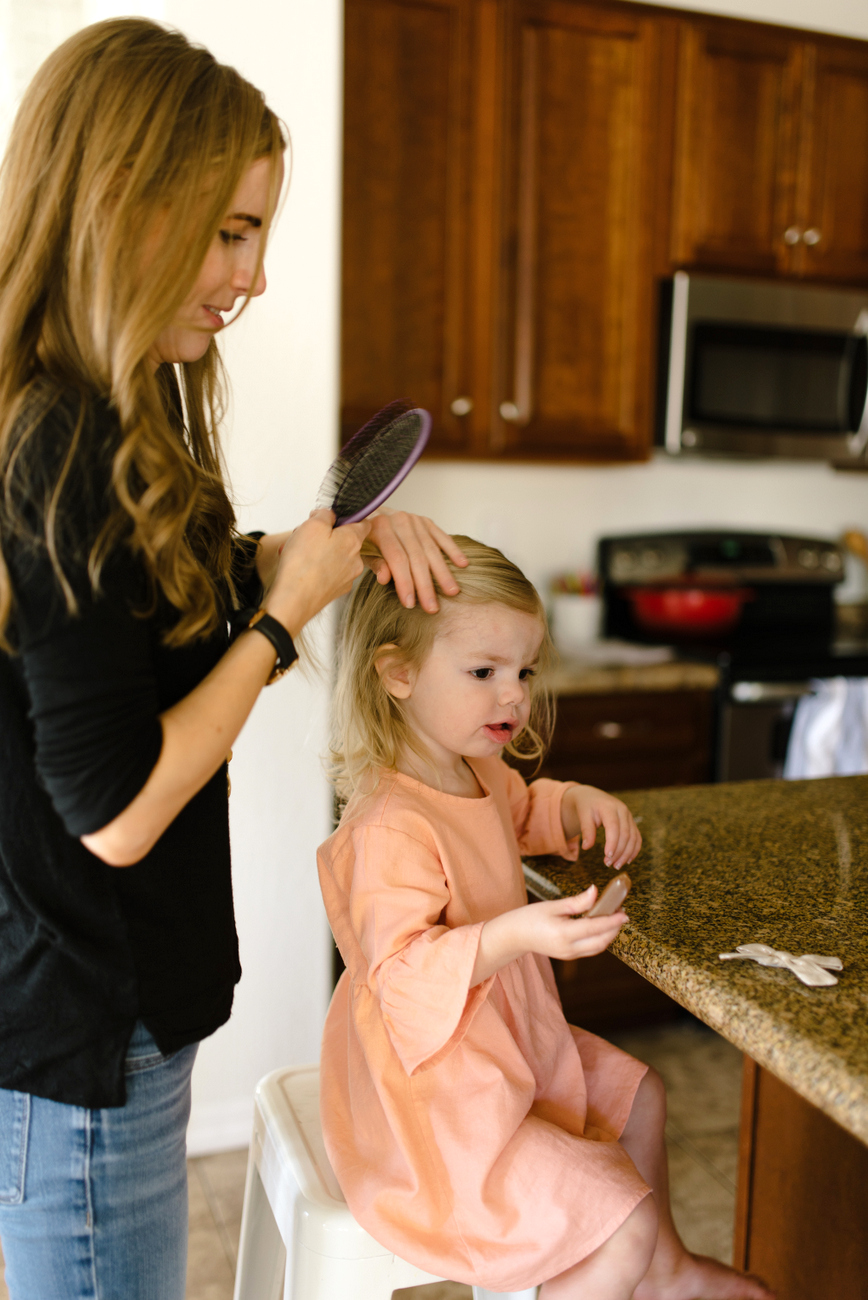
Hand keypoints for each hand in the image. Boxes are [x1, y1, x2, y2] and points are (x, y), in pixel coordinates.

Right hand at [264, 509, 369, 635]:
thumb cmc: (303, 563)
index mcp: (353, 540)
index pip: (364, 523)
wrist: (294, 600)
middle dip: (327, 536)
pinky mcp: (336, 590)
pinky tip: (301, 568)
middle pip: (345, 541)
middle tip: (306, 536)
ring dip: (319, 552)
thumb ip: (325, 515)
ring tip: (298, 553)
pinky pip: (329, 573)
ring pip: (336, 557)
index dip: (348, 518)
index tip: (332, 519)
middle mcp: (356, 560)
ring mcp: (347, 578)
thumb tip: (329, 515)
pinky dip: (317, 568)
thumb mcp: (313, 525)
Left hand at [363, 510, 467, 612]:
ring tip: (452, 591)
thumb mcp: (362, 551)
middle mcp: (400, 521)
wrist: (369, 513)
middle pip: (416, 557)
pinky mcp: (426, 521)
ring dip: (443, 572)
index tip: (410, 603)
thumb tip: (385, 578)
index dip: (404, 582)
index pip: (396, 559)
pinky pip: (442, 537)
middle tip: (432, 606)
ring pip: (432, 550)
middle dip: (425, 585)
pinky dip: (453, 550)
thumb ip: (374, 563)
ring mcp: (415, 521)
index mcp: (380, 528)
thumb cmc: (365, 538)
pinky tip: (462, 564)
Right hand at [471, 885, 625, 982]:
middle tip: (621, 912)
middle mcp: (569, 948)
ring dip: (609, 935)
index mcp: (563, 934)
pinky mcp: (568, 956)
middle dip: (614, 928)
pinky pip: (590, 949)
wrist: (514, 936)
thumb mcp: (553, 906)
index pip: (595, 927)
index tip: (624, 913)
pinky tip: (601, 926)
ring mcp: (569, 955)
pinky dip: (600, 939)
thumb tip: (595, 891)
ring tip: (614, 918)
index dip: (612, 920)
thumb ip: (577, 902)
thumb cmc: (529, 917)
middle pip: (601, 941)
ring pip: (597, 948)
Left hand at [561, 785, 641, 869]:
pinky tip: (627, 860)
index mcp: (609, 807)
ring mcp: (629, 817)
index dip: (612, 843)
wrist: (593, 797)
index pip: (614, 826)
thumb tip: (587, 847)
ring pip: (633, 838)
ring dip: (627, 854)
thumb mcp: (583, 815)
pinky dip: (634, 850)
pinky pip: (637, 838)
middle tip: (608, 864)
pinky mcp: (632, 823)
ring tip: (616, 866)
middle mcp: (622, 810)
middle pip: (625, 834)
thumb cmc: (587, 806)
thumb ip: (586, 830)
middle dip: (619, 852)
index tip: (607, 856)